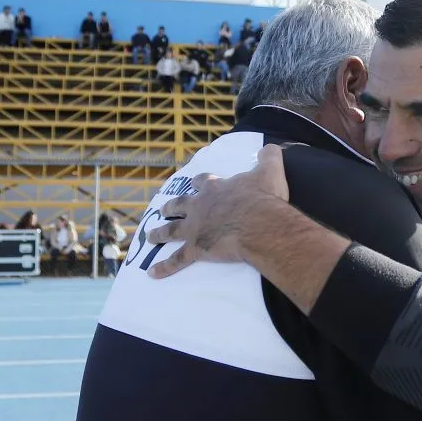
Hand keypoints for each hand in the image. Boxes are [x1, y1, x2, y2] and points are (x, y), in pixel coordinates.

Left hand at [146, 144, 289, 277]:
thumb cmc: (263, 198)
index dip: (199, 183)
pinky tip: (152, 274)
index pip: (203, 183)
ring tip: (150, 237)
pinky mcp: (196, 249)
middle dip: (171, 207)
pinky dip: (165, 267)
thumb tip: (271, 147)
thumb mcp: (270, 171)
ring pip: (172, 231)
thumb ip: (269, 157)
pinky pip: (177, 260)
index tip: (194, 182)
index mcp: (216, 189)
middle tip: (164, 209)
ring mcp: (195, 228)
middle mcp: (201, 207)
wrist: (258, 223)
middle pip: (180, 205)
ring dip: (160, 234)